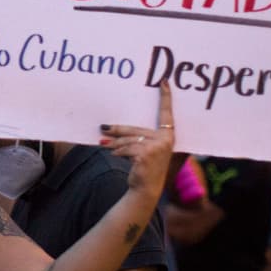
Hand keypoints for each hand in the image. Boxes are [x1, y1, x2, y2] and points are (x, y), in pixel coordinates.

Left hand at [100, 81, 174, 202]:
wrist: (146, 189)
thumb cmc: (145, 168)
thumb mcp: (144, 150)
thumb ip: (136, 137)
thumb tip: (107, 127)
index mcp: (168, 136)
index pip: (166, 113)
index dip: (165, 97)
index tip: (163, 81)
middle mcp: (165, 140)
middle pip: (135, 129)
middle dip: (116, 130)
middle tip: (102, 128)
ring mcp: (157, 147)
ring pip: (128, 139)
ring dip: (115, 144)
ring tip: (106, 146)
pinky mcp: (145, 153)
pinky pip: (125, 148)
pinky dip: (117, 152)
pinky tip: (116, 156)